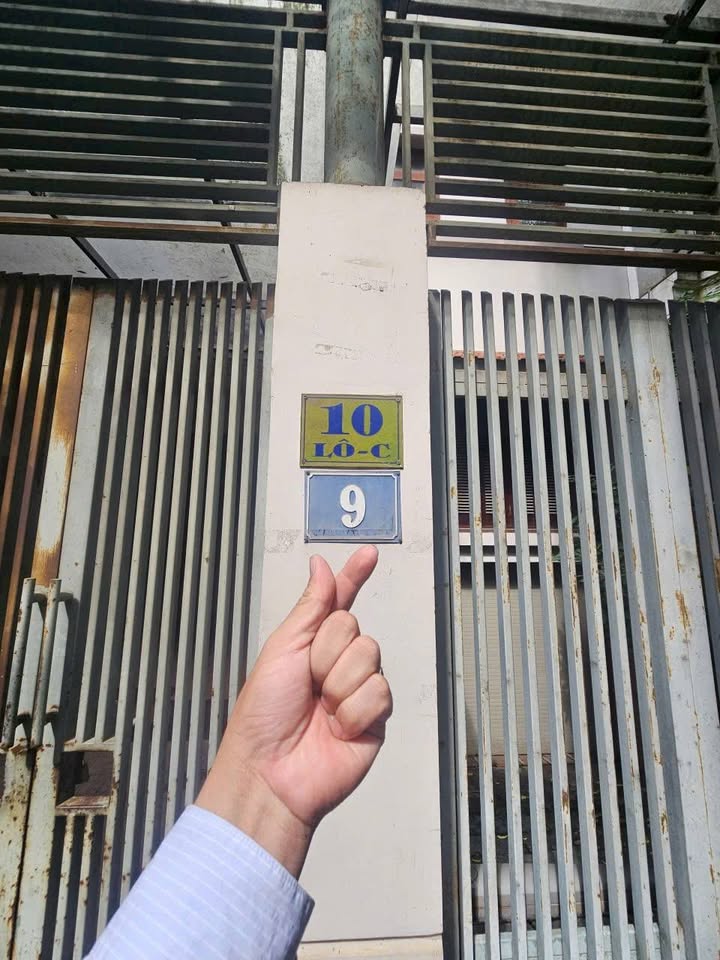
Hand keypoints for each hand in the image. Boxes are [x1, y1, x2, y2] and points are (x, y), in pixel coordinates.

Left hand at [197, 545, 392, 876]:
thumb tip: (319, 565)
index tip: (368, 554)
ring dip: (339, 684)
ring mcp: (357, 689)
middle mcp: (337, 663)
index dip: (353, 577)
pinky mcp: (374, 717)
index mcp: (311, 644)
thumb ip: (310, 607)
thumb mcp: (282, 649)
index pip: (338, 601)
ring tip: (321, 710)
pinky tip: (338, 728)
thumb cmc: (263, 714)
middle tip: (308, 681)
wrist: (271, 771)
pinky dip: (353, 711)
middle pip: (354, 627)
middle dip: (327, 652)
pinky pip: (378, 692)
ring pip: (369, 656)